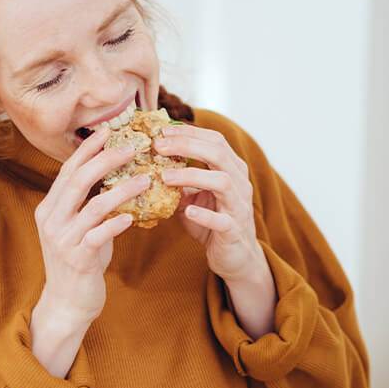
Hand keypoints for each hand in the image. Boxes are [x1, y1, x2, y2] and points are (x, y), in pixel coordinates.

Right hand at [34, 124, 149, 329]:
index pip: (67, 170)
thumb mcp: (78, 228)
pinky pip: (98, 235)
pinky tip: (132, 217)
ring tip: (145, 179)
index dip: (87, 149)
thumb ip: (88, 204)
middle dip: (105, 160)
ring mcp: (62, 240)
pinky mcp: (77, 259)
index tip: (106, 130)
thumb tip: (116, 176)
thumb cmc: (79, 261)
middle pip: (78, 180)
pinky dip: (116, 223)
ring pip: (92, 206)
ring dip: (121, 189)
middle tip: (131, 147)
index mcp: (49, 208)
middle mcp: (51, 220)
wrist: (67, 303)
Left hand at [155, 124, 264, 282]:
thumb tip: (149, 163)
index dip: (189, 132)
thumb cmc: (213, 222)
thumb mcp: (193, 197)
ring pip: (222, 182)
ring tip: (165, 176)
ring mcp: (238, 206)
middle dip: (187, 146)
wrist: (235, 256)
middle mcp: (239, 183)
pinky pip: (222, 220)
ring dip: (192, 176)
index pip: (215, 140)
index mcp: (232, 169)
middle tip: (159, 146)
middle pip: (218, 154)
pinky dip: (204, 214)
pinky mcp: (234, 230)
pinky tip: (187, 211)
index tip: (162, 131)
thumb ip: (178, 181)